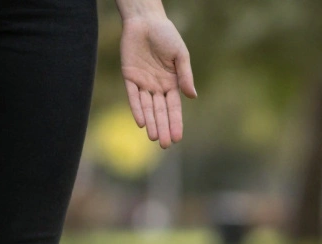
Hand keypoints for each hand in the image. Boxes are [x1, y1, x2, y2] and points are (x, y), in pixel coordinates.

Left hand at [120, 12, 195, 148]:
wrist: (145, 20)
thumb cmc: (166, 35)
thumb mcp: (181, 55)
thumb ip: (185, 76)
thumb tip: (192, 97)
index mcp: (171, 83)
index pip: (173, 108)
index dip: (175, 122)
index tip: (177, 138)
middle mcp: (157, 86)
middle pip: (160, 111)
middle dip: (163, 128)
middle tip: (165, 145)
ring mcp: (143, 83)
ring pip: (147, 107)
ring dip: (151, 123)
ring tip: (154, 138)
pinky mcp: (129, 76)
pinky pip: (132, 96)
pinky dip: (136, 109)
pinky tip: (141, 122)